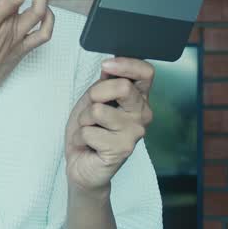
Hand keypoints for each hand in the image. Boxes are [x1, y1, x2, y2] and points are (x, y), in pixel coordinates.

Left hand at [64, 57, 154, 193]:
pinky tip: (89, 145)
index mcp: (138, 98)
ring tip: (90, 130)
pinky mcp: (122, 149)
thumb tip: (109, 65)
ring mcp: (135, 133)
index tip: (106, 65)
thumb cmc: (89, 130)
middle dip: (96, 94)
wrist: (82, 164)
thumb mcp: (93, 99)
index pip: (146, 72)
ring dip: (84, 120)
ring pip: (98, 110)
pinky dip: (81, 136)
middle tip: (91, 110)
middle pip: (123, 87)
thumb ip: (104, 83)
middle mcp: (142, 115)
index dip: (126, 64)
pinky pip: (89, 131)